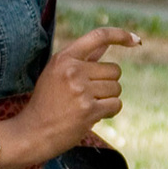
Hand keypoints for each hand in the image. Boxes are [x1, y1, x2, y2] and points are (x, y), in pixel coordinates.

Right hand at [6, 27, 139, 160]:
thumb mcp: (55, 74)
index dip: (120, 35)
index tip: (135, 40)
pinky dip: (109, 111)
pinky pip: (116, 105)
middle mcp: (72, 70)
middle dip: (107, 84)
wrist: (31, 133)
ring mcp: (81, 90)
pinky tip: (92, 116)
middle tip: (87, 95)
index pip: (98, 36)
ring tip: (85, 106)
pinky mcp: (88, 110)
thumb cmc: (46, 103)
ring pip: (116, 88)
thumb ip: (81, 59)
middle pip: (114, 70)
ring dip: (107, 99)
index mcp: (63, 58)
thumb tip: (105, 45)